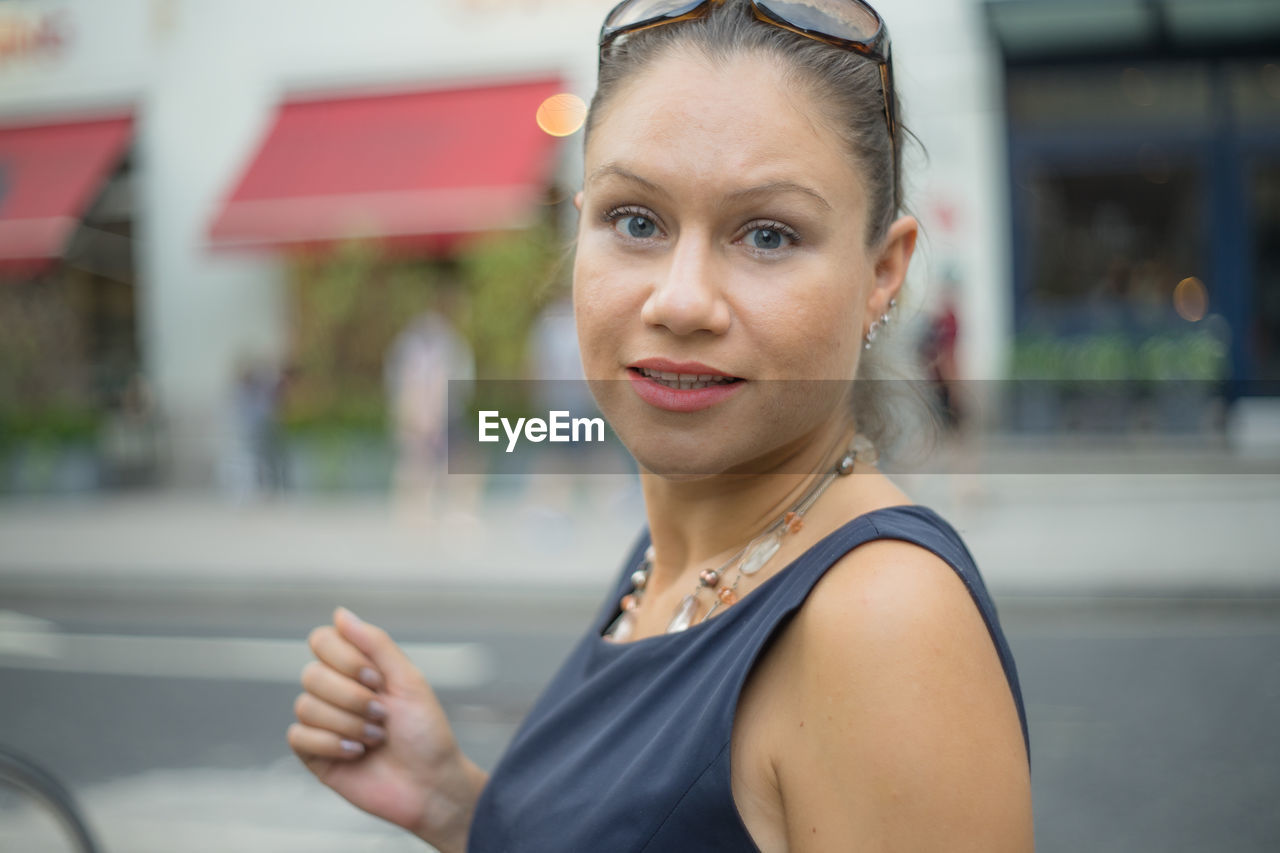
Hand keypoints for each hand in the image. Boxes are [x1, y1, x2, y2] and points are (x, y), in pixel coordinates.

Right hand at [288, 607, 487, 851]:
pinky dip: (331, 743)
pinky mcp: (315, 755)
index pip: (322, 640)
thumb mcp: (408, 680)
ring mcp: (323, 723)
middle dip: (352, 697)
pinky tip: (357, 753)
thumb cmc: (426, 732)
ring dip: (348, 723)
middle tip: (382, 714)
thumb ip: (375, 643)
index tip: (377, 679)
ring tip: (376, 737)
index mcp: (358, 669)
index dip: (346, 658)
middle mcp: (336, 692)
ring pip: (305, 705)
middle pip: (311, 674)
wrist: (431, 784)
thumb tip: (339, 612)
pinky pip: (298, 735)